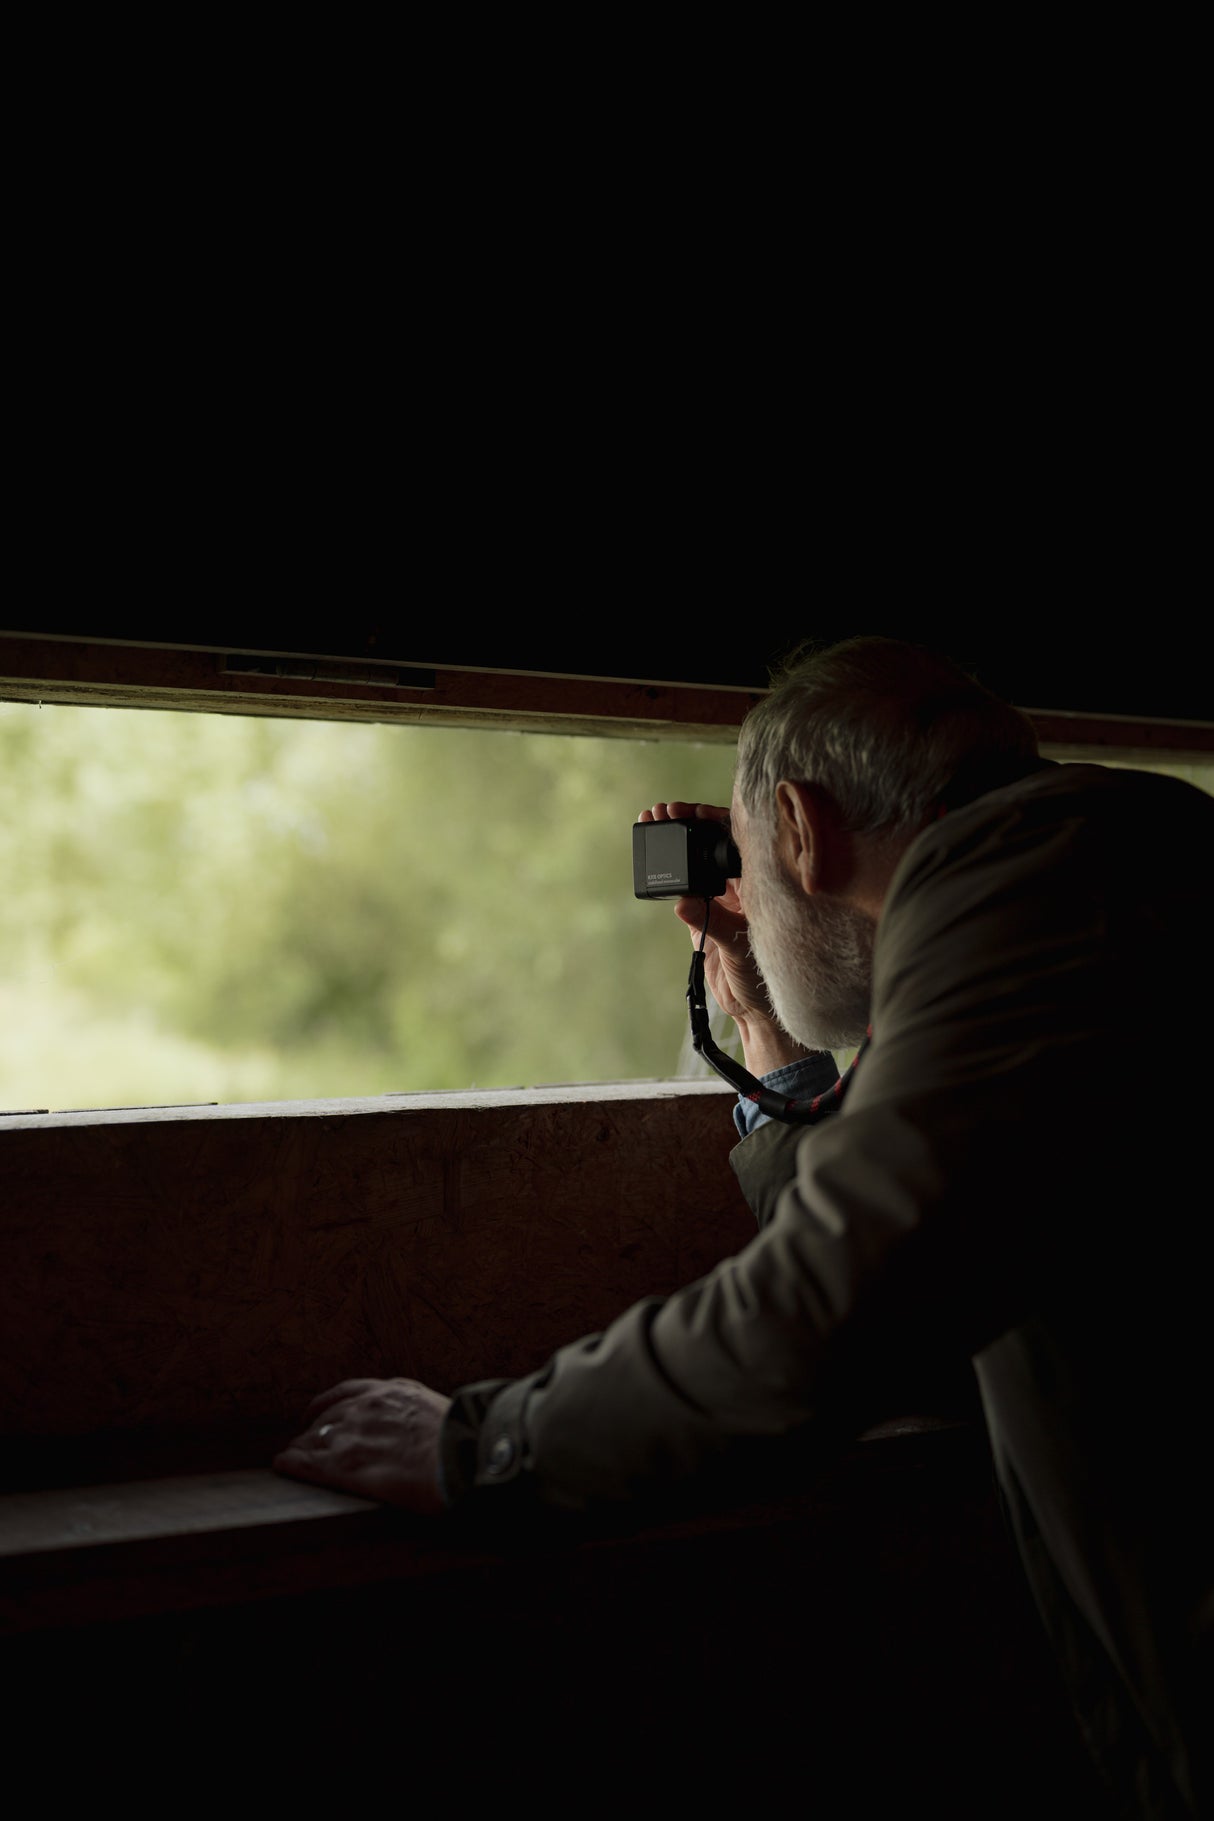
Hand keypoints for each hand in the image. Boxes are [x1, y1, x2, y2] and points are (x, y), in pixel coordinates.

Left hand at [273, 1377, 450, 1513]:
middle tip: (307, 1443)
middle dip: (315, 1430)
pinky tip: (282, 1465)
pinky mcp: (344, 1465)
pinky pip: (306, 1461)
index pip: (347, 1391)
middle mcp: (368, 1406)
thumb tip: (427, 1433)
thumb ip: (422, 1417)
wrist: (463, 1458)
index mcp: (394, 1391)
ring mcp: (353, 1434)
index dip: (329, 1404)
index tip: (319, 1412)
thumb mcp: (443, 1415)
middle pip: (327, 1416)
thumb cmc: (465, 1443)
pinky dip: (291, 1462)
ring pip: (313, 1438)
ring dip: (302, 1448)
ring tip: (294, 1457)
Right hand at [638, 801, 810, 1074]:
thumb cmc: (764, 980)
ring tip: (652, 824)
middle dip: (689, 824)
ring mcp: (722, 901)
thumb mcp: (740, 948)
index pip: (738, 840)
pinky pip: (685, 889)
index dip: (713, 819)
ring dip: (676, 846)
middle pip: (713, 844)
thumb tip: (684, 903)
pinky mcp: (703, 918)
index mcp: (761, 885)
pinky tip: (655, 861)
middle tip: (662, 811)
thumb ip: (714, 924)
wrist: (755, 1013)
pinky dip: (670, 874)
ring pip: (697, 863)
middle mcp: (742, 888)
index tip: (690, 810)